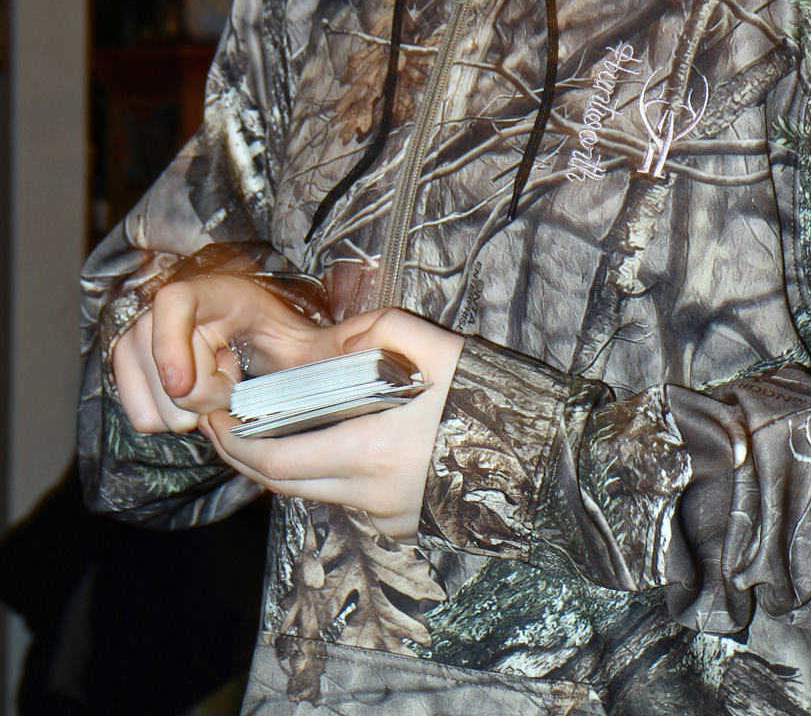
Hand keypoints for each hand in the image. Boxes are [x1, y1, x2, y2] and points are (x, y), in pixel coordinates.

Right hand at [113, 274, 332, 434]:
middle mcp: (175, 308)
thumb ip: (338, 344)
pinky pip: (136, 409)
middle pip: (159, 360)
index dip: (173, 343)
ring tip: (221, 392)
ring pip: (146, 390)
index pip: (175, 302)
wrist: (261, 346)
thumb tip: (369, 346)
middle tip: (233, 389)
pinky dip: (165, 419)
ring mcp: (148, 335)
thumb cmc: (289, 340)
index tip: (185, 385)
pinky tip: (199, 403)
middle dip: (197, 393)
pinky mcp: (135, 366)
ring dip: (184, 409)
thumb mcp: (313, 339)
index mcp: (219, 293)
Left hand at [199, 307, 464, 539]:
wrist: (546, 456)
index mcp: (370, 451)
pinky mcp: (404, 526)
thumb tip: (318, 348)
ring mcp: (387, 517)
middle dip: (245, 456)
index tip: (215, 417)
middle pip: (284, 484)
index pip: (276, 459)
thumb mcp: (430, 343)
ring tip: (273, 426)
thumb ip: (366, 334)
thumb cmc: (490, 395)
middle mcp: (370, 495)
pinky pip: (348, 501)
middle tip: (225, 424)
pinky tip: (332, 441)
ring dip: (286, 464)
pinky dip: (328, 474)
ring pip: (315, 493)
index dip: (235, 442)